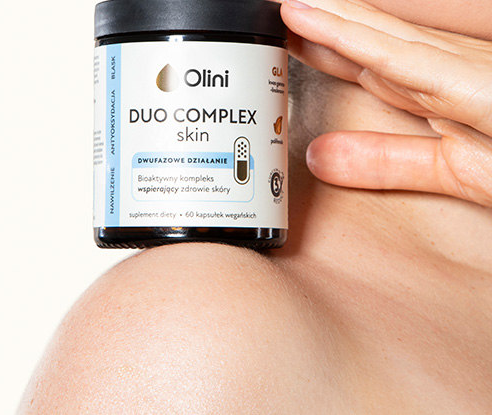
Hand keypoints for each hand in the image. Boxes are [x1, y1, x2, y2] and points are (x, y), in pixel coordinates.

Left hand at [281, 0, 491, 206]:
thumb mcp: (453, 169)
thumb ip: (387, 162)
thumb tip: (318, 158)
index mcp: (436, 87)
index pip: (362, 60)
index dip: (316, 44)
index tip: (274, 36)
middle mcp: (442, 67)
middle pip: (362, 37)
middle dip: (313, 19)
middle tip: (263, 5)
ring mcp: (456, 68)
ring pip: (371, 36)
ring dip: (321, 15)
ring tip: (274, 0)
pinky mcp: (468, 82)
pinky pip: (398, 58)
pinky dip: (349, 39)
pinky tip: (306, 19)